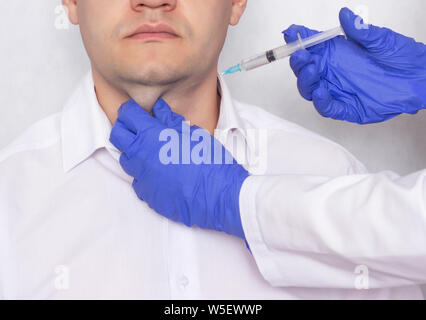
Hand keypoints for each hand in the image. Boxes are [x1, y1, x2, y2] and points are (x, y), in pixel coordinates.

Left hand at [109, 99, 249, 239]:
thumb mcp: (195, 135)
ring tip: (152, 152)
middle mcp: (141, 157)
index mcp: (153, 137)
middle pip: (118, 136)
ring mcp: (142, 178)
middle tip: (138, 128)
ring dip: (134, 153)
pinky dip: (144, 175)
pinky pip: (138, 181)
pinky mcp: (148, 196)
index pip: (127, 116)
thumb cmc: (212, 164)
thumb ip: (171, 121)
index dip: (130, 110)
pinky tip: (160, 173)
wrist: (220, 196)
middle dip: (124, 129)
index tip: (135, 111)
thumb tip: (159, 110)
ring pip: (126, 160)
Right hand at [282, 7, 425, 123]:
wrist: (419, 78)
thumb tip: (345, 14)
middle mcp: (332, 71)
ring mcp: (336, 90)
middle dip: (298, 62)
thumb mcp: (380, 39)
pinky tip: (320, 92)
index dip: (298, 39)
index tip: (291, 33)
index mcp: (336, 53)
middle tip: (300, 55)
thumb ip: (360, 30)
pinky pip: (327, 107)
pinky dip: (320, 101)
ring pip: (309, 89)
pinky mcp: (345, 108)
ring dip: (305, 80)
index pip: (311, 46)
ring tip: (311, 70)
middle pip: (304, 69)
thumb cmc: (401, 57)